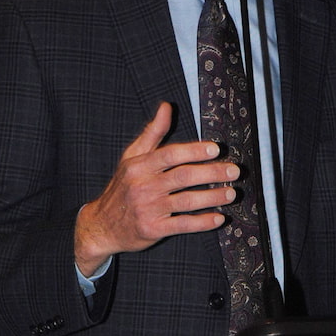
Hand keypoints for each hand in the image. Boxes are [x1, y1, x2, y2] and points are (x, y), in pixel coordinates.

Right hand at [74, 102, 238, 275]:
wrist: (101, 225)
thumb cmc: (122, 187)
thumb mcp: (131, 157)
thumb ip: (152, 132)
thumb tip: (166, 106)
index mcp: (140, 166)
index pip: (171, 154)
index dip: (195, 151)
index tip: (216, 148)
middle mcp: (144, 186)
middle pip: (183, 176)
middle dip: (212, 173)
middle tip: (234, 171)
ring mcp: (148, 209)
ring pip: (187, 201)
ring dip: (213, 197)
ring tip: (232, 193)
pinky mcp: (153, 230)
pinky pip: (182, 225)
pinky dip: (203, 222)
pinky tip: (219, 218)